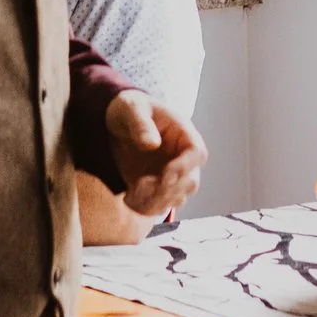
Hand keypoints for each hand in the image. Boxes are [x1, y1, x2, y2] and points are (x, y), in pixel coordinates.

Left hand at [105, 91, 207, 218]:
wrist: (118, 123)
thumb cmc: (131, 109)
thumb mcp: (132, 109)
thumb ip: (141, 124)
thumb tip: (152, 143)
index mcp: (183, 134)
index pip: (197, 154)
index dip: (185, 168)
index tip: (164, 176)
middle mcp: (183, 157)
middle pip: (190, 182)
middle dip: (167, 190)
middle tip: (141, 187)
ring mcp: (172, 175)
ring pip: (177, 198)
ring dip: (156, 202)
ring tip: (132, 194)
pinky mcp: (158, 188)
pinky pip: (160, 205)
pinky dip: (146, 208)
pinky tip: (129, 200)